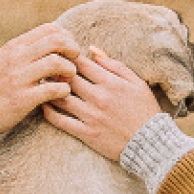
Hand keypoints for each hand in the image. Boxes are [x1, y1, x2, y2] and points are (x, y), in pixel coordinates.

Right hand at [0, 23, 81, 146]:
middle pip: (57, 41)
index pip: (50, 28)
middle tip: (74, 63)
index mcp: (14, 46)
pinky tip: (60, 95)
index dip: (66, 37)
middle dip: (73, 50)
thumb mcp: (4, 60)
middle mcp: (16, 58)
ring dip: (70, 71)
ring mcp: (19, 78)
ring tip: (67, 80)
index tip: (67, 51)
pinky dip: (64, 91)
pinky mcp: (23, 99)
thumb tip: (52, 42)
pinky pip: (55, 89)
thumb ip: (25, 51)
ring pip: (58, 63)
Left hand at [44, 46, 161, 160]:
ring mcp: (91, 116)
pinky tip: (44, 105)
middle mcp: (99, 98)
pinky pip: (61, 121)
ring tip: (42, 84)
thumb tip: (93, 51)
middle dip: (55, 70)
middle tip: (45, 67)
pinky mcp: (87, 133)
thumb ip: (114, 65)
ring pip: (61, 98)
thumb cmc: (144, 110)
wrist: (151, 142)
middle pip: (68, 78)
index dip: (67, 56)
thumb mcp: (136, 82)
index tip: (60, 55)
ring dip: (49, 89)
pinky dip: (49, 112)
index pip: (81, 63)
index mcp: (111, 83)